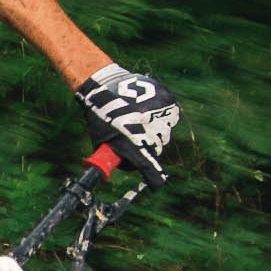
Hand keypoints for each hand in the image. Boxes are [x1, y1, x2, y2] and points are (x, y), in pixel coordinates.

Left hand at [75, 61, 180, 176]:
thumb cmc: (102, 117)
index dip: (153, 177)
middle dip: (147, 145)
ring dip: (154, 129)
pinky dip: (160, 115)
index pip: (149, 167)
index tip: (156, 184)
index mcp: (133, 142)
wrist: (106, 85)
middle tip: (134, 135)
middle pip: (157, 147)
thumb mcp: (103, 142)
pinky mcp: (168, 100)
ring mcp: (161, 113)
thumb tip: (122, 170)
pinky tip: (146, 109)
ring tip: (137, 118)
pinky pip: (169, 115)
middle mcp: (150, 129)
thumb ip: (115, 159)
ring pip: (165, 131)